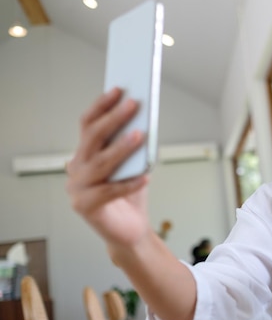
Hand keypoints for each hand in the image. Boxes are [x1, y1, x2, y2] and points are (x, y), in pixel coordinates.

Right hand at [65, 87, 150, 246]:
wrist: (130, 231)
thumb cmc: (131, 195)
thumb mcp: (133, 165)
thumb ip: (132, 146)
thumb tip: (143, 120)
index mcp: (84, 155)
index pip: (87, 124)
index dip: (102, 106)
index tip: (118, 89)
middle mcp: (76, 169)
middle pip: (93, 139)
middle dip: (114, 119)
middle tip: (133, 104)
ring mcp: (77, 190)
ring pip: (101, 164)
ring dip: (121, 147)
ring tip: (140, 135)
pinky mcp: (86, 208)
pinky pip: (110, 191)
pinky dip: (129, 183)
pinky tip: (146, 175)